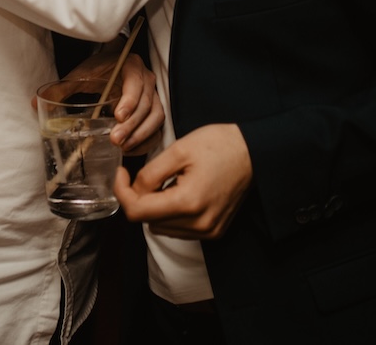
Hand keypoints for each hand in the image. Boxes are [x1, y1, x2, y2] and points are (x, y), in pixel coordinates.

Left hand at [64, 50, 164, 151]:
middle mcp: (147, 81)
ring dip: (140, 135)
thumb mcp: (81, 74)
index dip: (129, 101)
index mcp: (132, 67)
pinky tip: (131, 150)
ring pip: (156, 118)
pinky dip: (146, 141)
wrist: (115, 63)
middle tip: (116, 140)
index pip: (135, 84)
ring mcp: (154, 96)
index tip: (117, 116)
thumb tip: (36, 104)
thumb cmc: (100, 68)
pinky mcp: (154, 111)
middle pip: (147, 105)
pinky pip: (157, 129)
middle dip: (132, 125)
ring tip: (123, 148)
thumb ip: (61, 88)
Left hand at [113, 123, 251, 238]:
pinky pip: (178, 229)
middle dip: (141, 197)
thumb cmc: (218, 145)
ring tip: (171, 181)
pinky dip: (171, 213)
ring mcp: (208, 231)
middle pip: (148, 221)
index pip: (138, 212)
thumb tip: (134, 191)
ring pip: (161, 227)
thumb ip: (150, 174)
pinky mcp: (214, 232)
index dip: (122, 191)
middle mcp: (199, 224)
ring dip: (156, 207)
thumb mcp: (178, 150)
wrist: (253, 152)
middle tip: (150, 173)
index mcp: (188, 202)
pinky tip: (182, 191)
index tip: (121, 172)